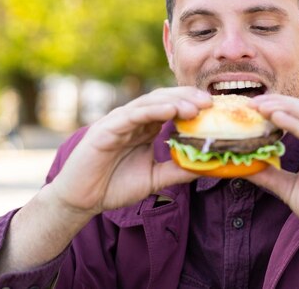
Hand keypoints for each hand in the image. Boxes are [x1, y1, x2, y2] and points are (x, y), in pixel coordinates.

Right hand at [49, 87, 210, 214]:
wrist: (82, 200)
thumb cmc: (115, 185)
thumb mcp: (156, 178)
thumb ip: (178, 170)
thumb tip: (208, 165)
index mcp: (146, 127)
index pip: (172, 107)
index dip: (193, 104)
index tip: (216, 109)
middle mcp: (134, 119)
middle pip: (165, 99)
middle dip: (188, 98)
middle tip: (211, 102)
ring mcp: (119, 121)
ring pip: (150, 103)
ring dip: (174, 102)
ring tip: (196, 107)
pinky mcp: (106, 129)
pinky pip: (132, 115)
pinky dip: (152, 111)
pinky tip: (170, 110)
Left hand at [248, 94, 298, 251]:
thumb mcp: (291, 189)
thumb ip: (271, 175)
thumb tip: (244, 167)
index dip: (280, 105)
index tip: (254, 105)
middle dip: (279, 101)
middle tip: (253, 102)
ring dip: (283, 108)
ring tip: (260, 107)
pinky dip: (294, 125)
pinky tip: (276, 119)